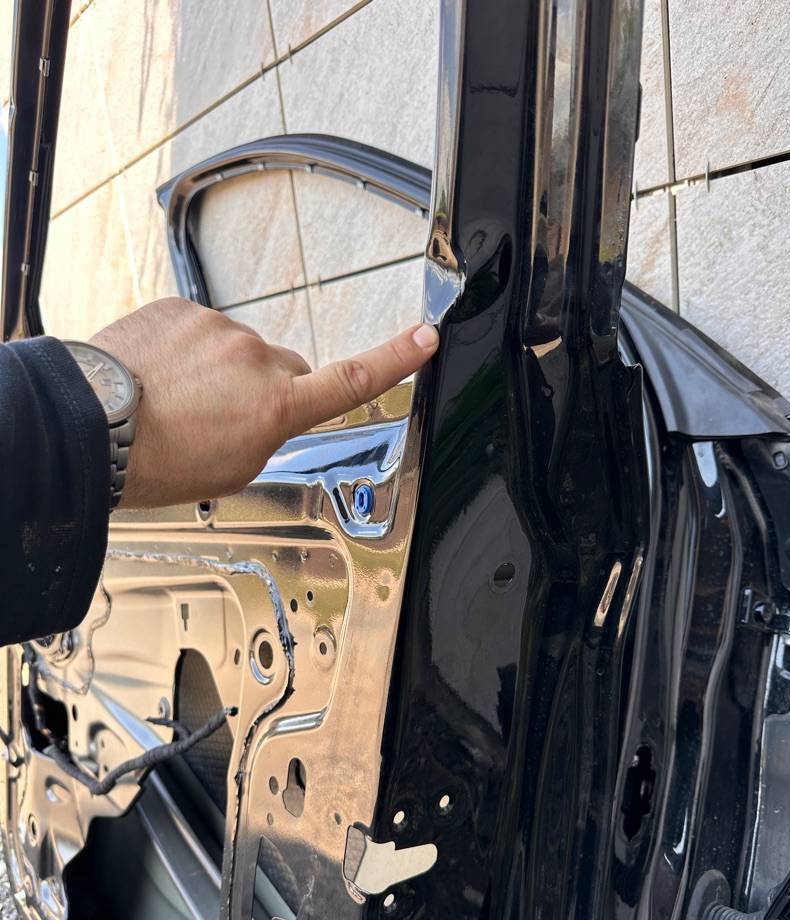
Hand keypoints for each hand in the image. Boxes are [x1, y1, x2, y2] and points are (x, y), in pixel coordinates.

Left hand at [89, 298, 438, 508]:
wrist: (93, 426)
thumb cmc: (158, 461)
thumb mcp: (233, 470)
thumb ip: (267, 436)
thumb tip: (265, 415)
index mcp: (277, 407)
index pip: (351, 381)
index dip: (395, 359)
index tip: (425, 337)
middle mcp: (256, 360)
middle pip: (284, 370)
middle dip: (265, 390)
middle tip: (222, 421)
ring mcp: (219, 329)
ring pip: (237, 352)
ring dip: (218, 373)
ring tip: (178, 403)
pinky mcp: (183, 309)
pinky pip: (199, 330)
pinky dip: (186, 352)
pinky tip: (160, 378)